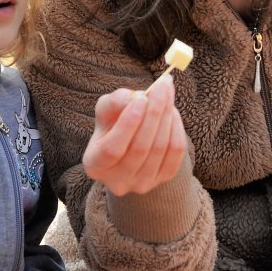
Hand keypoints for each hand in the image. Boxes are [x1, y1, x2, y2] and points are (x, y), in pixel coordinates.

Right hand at [82, 73, 188, 196]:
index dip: (127, 125)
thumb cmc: (113, 123)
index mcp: (95, 165)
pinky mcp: (163, 179)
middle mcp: (116, 181)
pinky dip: (176, 128)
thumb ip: (116, 101)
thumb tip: (136, 97)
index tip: (141, 98)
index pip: (112, 150)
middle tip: (162, 86)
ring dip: (167, 116)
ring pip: (160, 148)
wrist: (130, 142)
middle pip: (140, 148)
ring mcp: (141, 184)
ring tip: (167, 93)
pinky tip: (171, 112)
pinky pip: (176, 152)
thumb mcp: (106, 109)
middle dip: (154, 113)